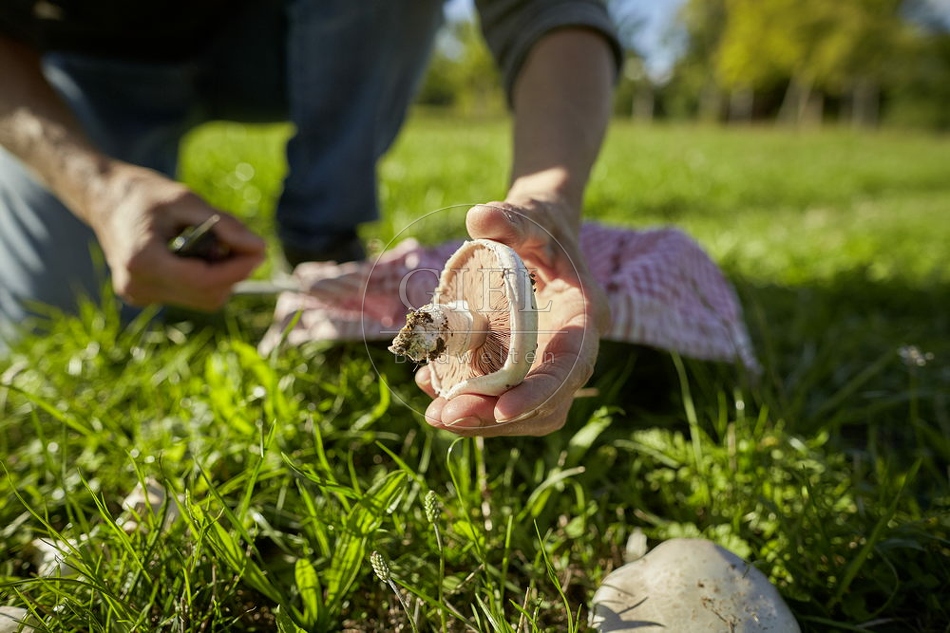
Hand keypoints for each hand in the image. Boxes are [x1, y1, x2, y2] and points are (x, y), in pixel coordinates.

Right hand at [91, 164, 265, 309]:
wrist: (103, 199)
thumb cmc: (143, 194)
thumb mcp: (186, 200)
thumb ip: (224, 225)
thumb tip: (259, 248)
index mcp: (142, 261)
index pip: (203, 280)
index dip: (238, 269)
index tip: (260, 250)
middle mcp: (138, 286)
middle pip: (207, 295)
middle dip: (233, 272)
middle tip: (242, 242)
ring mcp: (139, 296)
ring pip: (202, 299)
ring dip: (221, 276)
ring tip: (214, 243)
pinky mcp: (144, 297)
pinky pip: (189, 296)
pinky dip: (205, 278)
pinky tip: (197, 253)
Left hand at [417, 199, 608, 435]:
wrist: (539, 236)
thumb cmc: (539, 223)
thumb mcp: (529, 214)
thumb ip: (509, 218)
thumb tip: (478, 218)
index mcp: (585, 315)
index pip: (571, 368)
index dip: (539, 394)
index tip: (501, 410)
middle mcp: (573, 349)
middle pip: (547, 404)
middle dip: (497, 417)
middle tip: (445, 417)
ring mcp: (548, 364)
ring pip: (526, 412)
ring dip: (482, 420)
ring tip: (436, 414)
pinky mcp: (523, 369)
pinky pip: (502, 398)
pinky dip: (471, 401)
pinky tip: (432, 389)